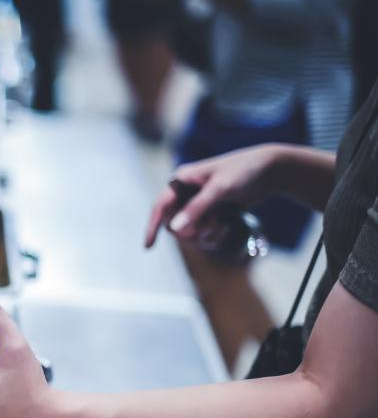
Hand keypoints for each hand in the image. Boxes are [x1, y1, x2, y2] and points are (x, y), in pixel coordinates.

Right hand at [144, 144, 284, 248]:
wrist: (270, 170)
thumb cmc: (244, 172)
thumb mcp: (220, 189)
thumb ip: (197, 208)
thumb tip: (175, 230)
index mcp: (181, 180)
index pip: (160, 207)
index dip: (153, 227)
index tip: (148, 247)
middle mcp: (185, 193)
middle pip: (174, 224)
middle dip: (192, 230)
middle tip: (212, 224)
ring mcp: (198, 204)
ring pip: (189, 232)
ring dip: (206, 233)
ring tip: (224, 223)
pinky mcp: (211, 213)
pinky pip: (203, 233)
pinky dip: (214, 234)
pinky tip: (227, 226)